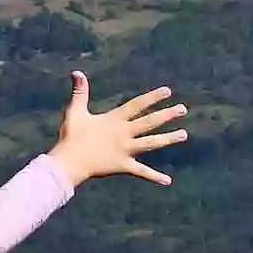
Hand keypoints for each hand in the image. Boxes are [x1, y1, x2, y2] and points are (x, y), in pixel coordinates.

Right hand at [47, 72, 188, 187]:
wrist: (69, 162)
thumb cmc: (71, 137)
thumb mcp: (75, 111)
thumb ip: (80, 92)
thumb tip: (77, 72)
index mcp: (114, 120)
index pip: (137, 105)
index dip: (152, 97)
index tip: (168, 91)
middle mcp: (124, 133)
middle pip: (150, 122)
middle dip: (167, 115)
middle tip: (183, 109)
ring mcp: (125, 150)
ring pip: (151, 143)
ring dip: (168, 139)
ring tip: (184, 135)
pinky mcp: (123, 166)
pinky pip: (141, 171)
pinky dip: (154, 176)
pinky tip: (168, 180)